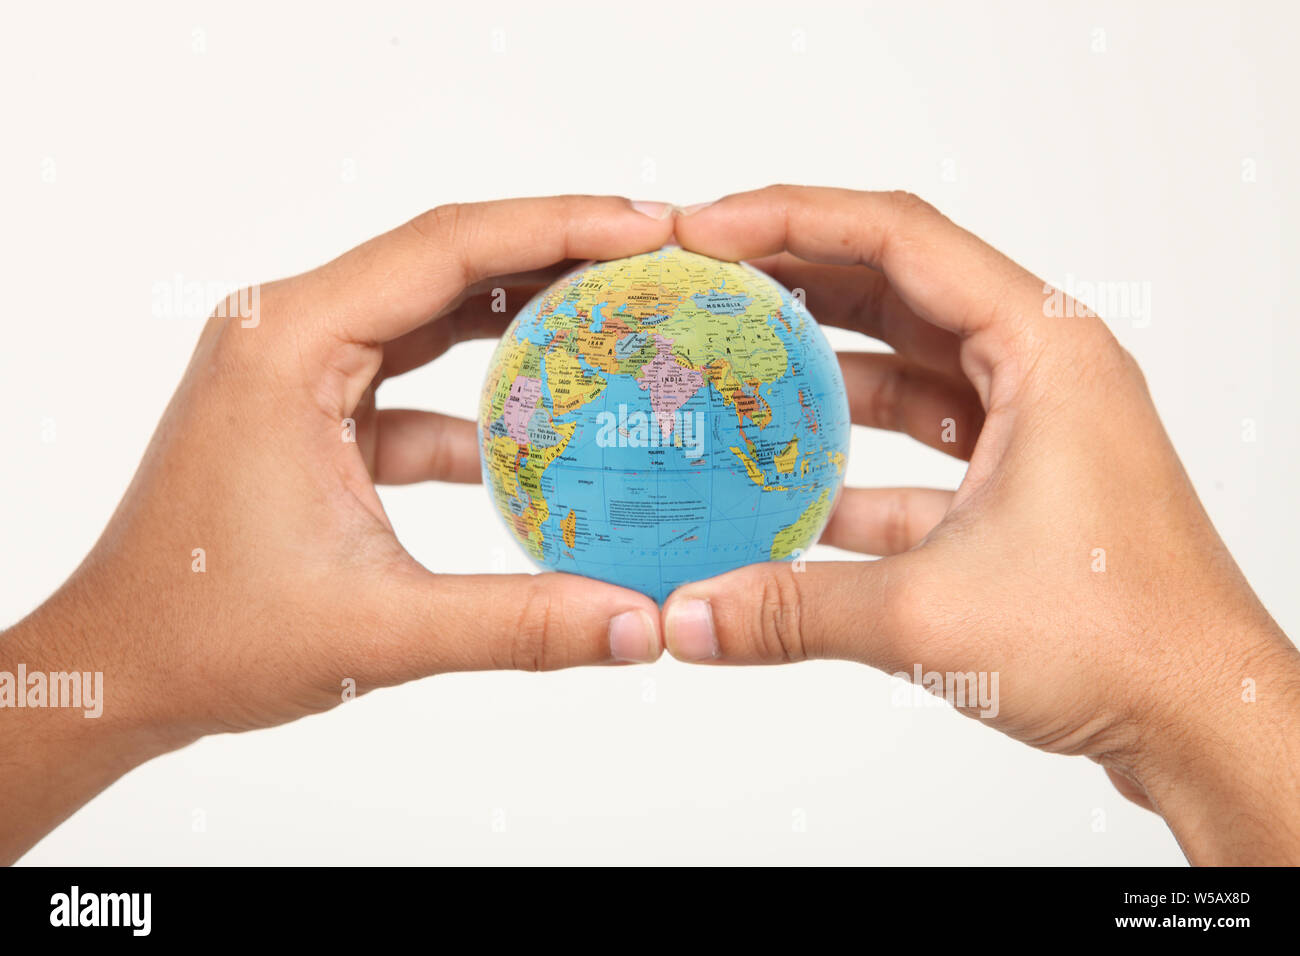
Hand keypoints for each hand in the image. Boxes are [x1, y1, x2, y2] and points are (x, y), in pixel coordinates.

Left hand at [0, 196, 675, 862]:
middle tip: (656, 262)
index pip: (446, 248)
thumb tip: (641, 625)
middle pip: (446, 262)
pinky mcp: (313, 413)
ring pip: (433, 316)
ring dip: (522, 320)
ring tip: (621, 319)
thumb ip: (519, 623)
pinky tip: (551, 429)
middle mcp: (290, 332)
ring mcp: (299, 370)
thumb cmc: (206, 635)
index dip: (558, 228)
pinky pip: (415, 384)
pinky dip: (481, 402)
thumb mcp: (377, 627)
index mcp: (289, 344)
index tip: (650, 228)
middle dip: (555, 257)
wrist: (120, 668)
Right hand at [665, 185, 1299, 863]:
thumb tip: (688, 615)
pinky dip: (852, 459)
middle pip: (899, 288)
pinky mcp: (1019, 487)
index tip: (708, 232)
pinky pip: (918, 449)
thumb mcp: (930, 615)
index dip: (792, 219)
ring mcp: (1034, 429)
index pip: (900, 239)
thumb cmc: (1126, 641)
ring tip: (732, 367)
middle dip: (796, 282)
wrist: (1206, 720)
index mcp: (1043, 350)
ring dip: (821, 370)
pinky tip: (784, 484)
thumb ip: (792, 609)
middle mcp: (1043, 370)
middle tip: (706, 285)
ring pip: (907, 369)